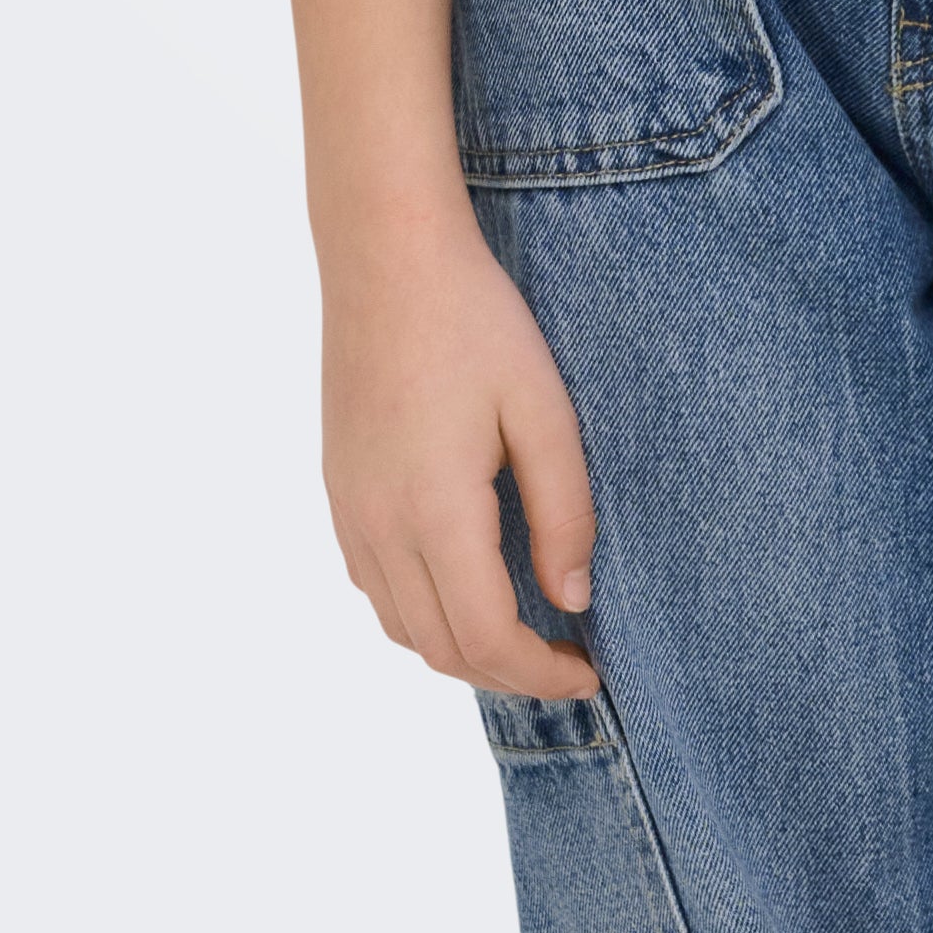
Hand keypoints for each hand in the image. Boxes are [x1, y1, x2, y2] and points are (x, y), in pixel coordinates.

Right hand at [320, 208, 601, 701]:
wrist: (386, 257)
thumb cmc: (475, 321)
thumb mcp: (543, 409)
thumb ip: (564, 511)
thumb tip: (572, 599)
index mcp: (435, 513)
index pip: (486, 639)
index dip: (542, 674)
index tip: (592, 672)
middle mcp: (379, 528)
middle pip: (441, 649)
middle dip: (508, 673)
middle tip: (569, 659)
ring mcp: (350, 512)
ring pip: (402, 628)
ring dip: (462, 648)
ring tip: (524, 629)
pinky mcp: (340, 490)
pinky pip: (376, 587)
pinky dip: (422, 612)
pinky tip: (465, 582)